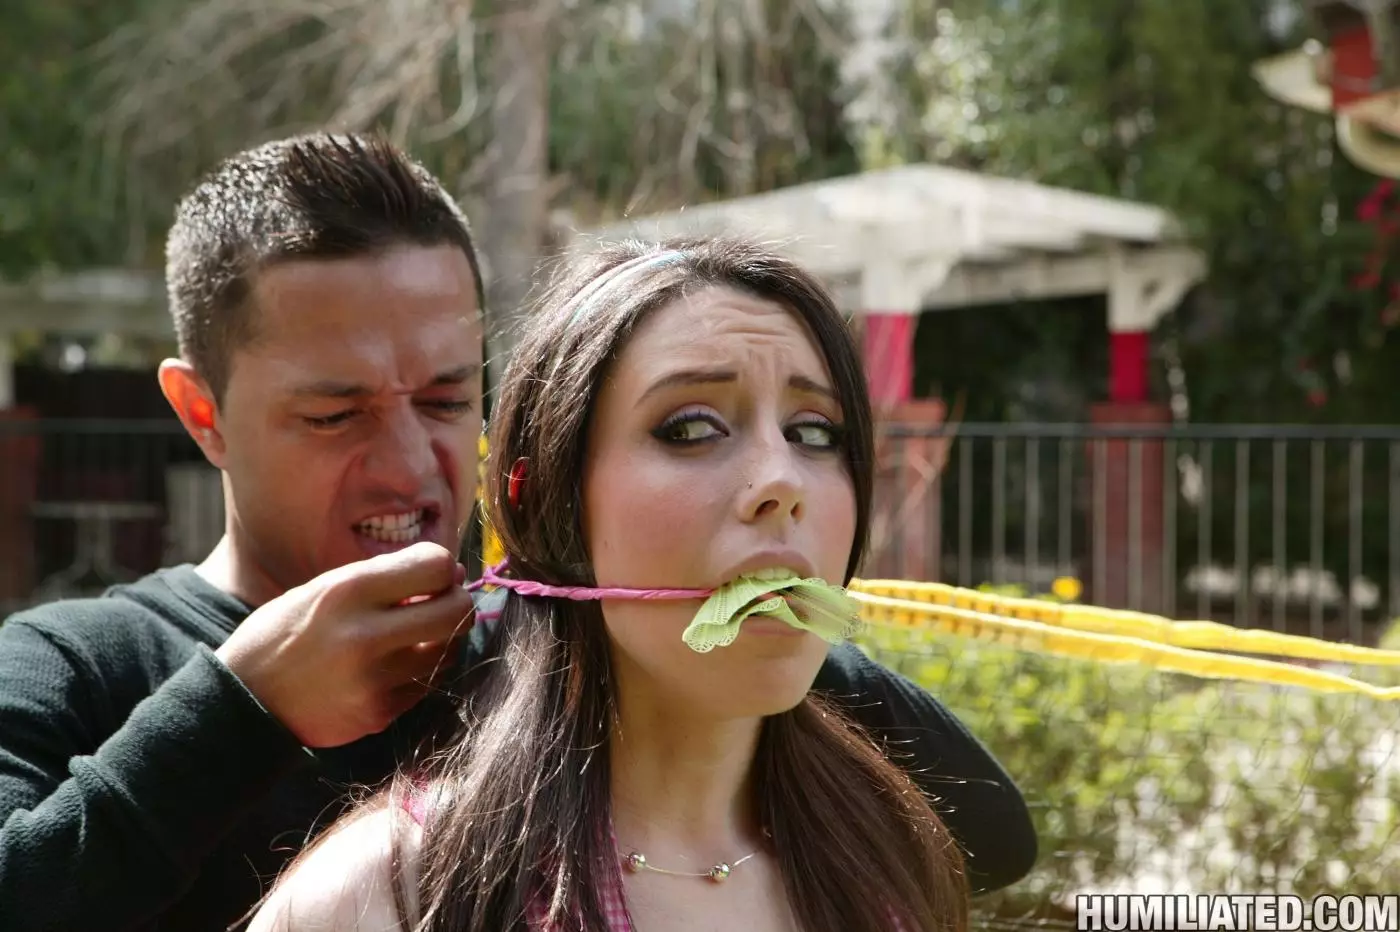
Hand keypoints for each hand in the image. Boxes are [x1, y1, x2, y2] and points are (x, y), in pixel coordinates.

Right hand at [216, 542, 474, 747]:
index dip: (443, 566)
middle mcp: (364, 635)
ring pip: (449, 651)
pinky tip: (401, 662)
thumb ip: (386, 576)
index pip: (436, 566)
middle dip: (458, 601)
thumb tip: (453, 571)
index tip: (435, 573)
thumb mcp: (325, 588)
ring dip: (445, 638)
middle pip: (456, 611)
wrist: (245, 699)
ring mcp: (374, 680)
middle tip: (444, 601)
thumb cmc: (289, 633)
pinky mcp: (379, 715)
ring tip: (421, 631)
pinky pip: (428, 684)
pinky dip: (424, 670)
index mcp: (348, 591)